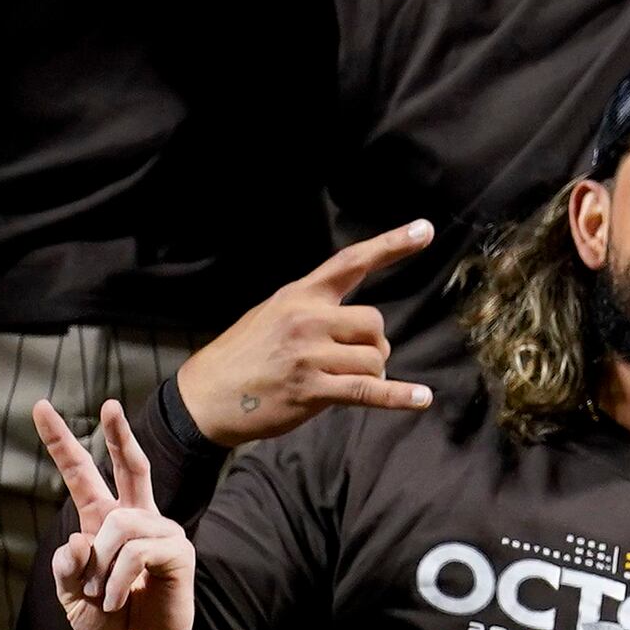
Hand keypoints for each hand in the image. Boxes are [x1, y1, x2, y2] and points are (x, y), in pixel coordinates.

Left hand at [33, 393, 195, 629]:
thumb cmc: (108, 625)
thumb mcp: (71, 598)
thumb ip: (66, 568)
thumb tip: (80, 541)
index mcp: (104, 523)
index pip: (82, 475)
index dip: (61, 443)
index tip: (40, 408)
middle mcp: (135, 519)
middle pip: (128, 465)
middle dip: (118, 434)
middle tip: (109, 405)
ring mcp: (160, 532)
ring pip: (120, 524)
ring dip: (102, 567)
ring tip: (104, 597)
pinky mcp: (177, 552)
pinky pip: (136, 551)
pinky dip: (119, 580)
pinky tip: (118, 600)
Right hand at [170, 222, 436, 446]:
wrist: (205, 396)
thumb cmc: (241, 356)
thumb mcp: (272, 314)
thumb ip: (312, 310)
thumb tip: (355, 324)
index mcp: (300, 294)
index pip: (352, 262)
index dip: (391, 245)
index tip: (424, 231)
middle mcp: (307, 318)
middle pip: (374, 323)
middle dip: (373, 345)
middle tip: (354, 361)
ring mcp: (310, 354)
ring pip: (373, 359)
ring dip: (372, 374)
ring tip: (345, 383)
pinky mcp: (312, 390)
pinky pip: (367, 391)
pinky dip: (398, 396)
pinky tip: (421, 398)